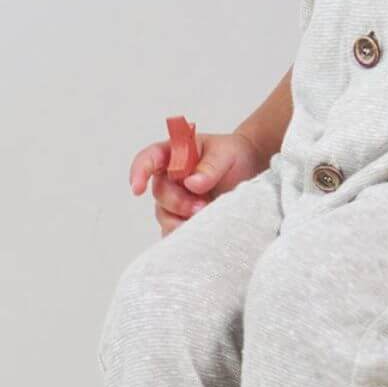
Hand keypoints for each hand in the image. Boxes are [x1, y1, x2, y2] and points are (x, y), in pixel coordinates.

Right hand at [128, 130, 265, 236]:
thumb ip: (210, 166)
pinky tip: (201, 230)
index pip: (148, 159)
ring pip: (165, 214)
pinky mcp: (184, 217)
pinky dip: (185, 233)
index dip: (139, 172)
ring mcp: (176, 198)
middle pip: (159, 192)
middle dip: (178, 202)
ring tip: (206, 215)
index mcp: (175, 153)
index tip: (138, 188)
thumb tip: (192, 183)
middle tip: (201, 206)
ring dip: (182, 219)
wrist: (249, 169)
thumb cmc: (233, 155)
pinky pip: (174, 230)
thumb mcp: (226, 153)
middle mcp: (170, 177)